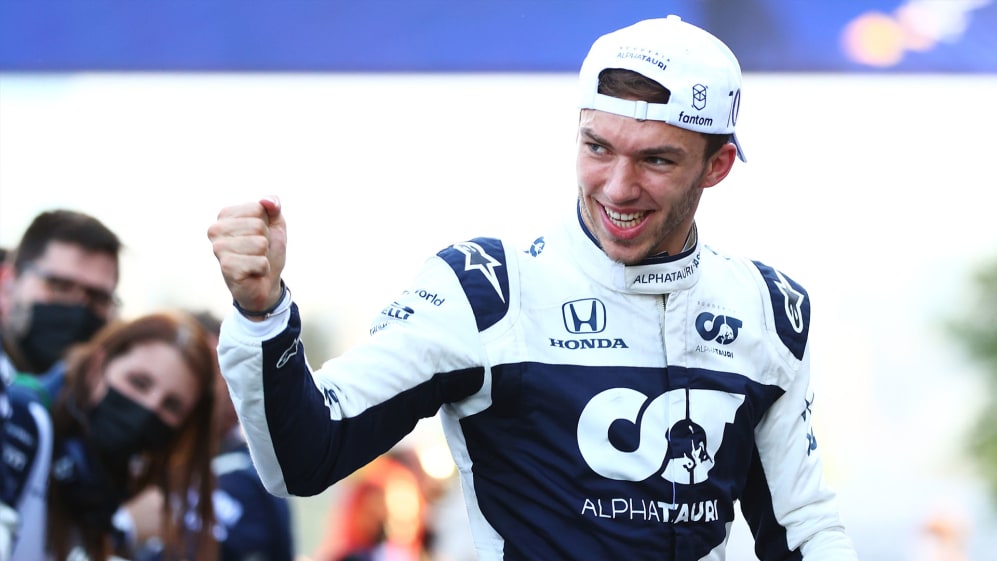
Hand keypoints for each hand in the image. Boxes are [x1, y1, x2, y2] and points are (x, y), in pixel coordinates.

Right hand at [208, 196, 286, 314]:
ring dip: (264, 255)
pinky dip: (263, 269)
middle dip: (266, 240)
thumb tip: (267, 200)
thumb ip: (273, 207)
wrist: (265, 283)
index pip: (257, 208)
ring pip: (260, 244)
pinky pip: (260, 262)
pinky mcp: (226, 268)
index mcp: (225, 215)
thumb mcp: (274, 224)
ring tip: (254, 260)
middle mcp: (215, 230)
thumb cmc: (267, 251)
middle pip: (258, 225)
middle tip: (257, 251)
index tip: (258, 235)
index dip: (266, 223)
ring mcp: (219, 249)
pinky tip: (252, 273)